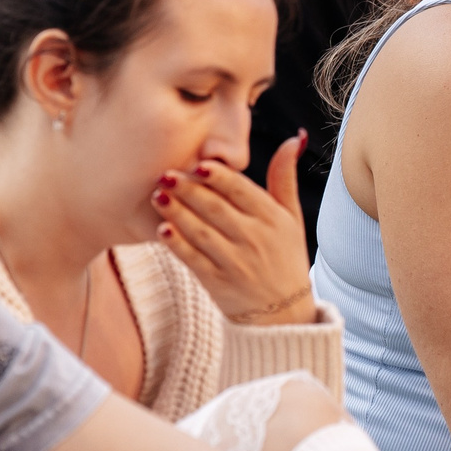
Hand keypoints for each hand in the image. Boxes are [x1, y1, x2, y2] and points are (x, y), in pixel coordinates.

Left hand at [156, 146, 316, 323]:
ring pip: (202, 232)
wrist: (285, 313)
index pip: (242, 191)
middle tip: (165, 174)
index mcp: (272, 218)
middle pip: (216, 209)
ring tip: (158, 195)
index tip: (198, 164)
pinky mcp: (219, 283)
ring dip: (177, 213)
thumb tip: (293, 137)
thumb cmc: (285, 256)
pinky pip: (194, 260)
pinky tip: (162, 229)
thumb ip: (285, 177)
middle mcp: (255, 239)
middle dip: (189, 190)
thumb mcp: (292, 217)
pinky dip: (178, 245)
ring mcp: (236, 263)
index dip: (219, 177)